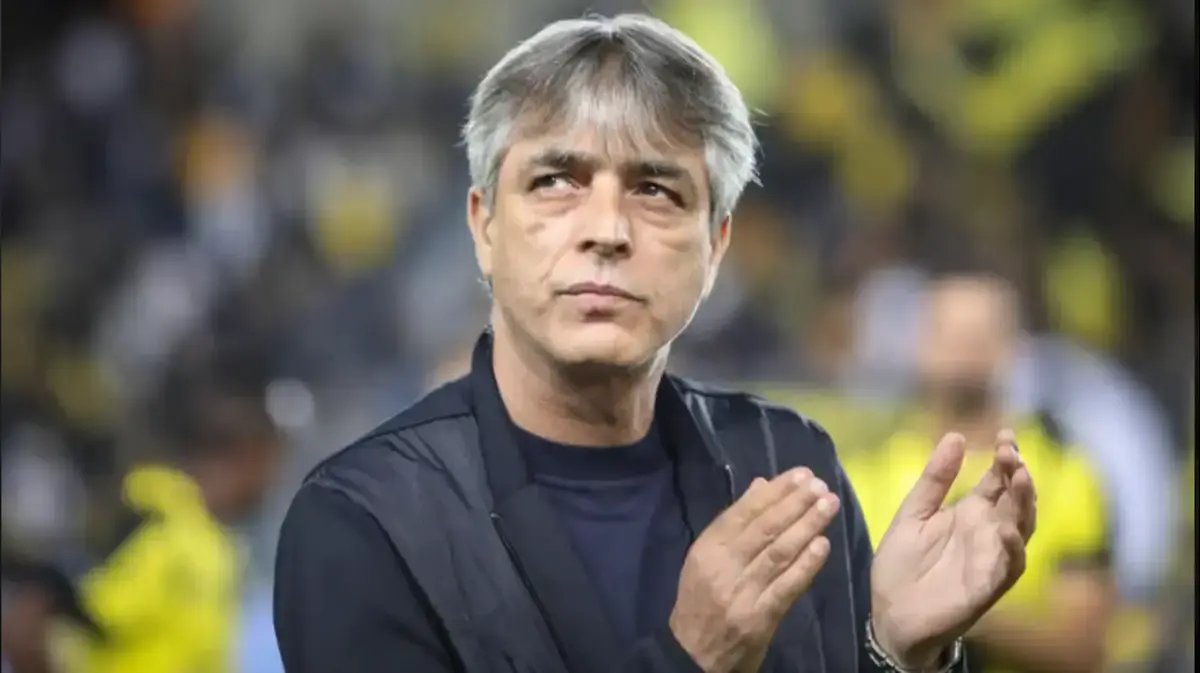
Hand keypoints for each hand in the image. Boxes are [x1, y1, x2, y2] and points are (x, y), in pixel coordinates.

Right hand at [669, 467, 840, 672]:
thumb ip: (733, 524)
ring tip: (828, 506)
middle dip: (795, 503)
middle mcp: (723, 566)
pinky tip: (823, 545)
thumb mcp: (705, 559)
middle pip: (764, 529)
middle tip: (820, 486)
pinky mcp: (759, 618)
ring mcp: (741, 593)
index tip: (800, 475)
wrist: (692, 655)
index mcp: (707, 548)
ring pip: (778, 553)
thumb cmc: (700, 600)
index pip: (743, 513)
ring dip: (807, 526)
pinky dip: (806, 565)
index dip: (775, 492)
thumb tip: (761, 486)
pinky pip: (786, 587)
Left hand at [869, 430, 1036, 668]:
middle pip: (1015, 499)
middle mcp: (987, 532)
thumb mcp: (913, 513)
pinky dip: (1012, 548)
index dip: (1006, 458)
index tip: (1006, 434)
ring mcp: (991, 558)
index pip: (998, 480)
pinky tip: (1006, 529)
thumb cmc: (901, 565)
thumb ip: (935, 479)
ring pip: (1022, 528)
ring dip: (1024, 504)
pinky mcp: (988, 585)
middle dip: (1018, 475)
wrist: (890, 613)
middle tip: (1011, 452)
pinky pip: (1010, 566)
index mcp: (970, 513)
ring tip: (1020, 477)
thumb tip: (956, 436)